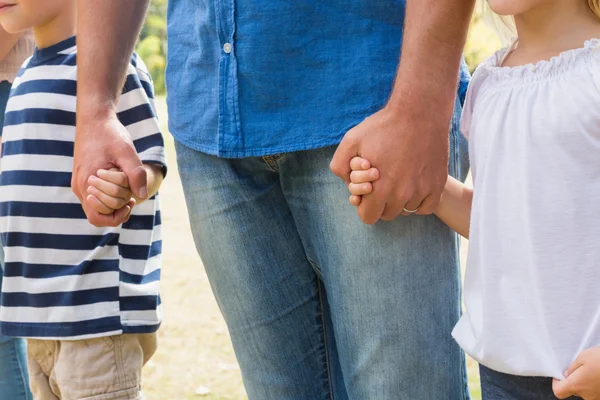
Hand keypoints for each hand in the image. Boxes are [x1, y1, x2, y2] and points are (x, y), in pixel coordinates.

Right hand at [72, 113, 146, 226]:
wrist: (94, 119)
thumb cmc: (110, 134)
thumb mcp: (127, 152)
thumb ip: (135, 174)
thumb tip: (142, 196)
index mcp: (86, 182)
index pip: (98, 217)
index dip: (118, 214)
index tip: (131, 199)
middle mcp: (80, 187)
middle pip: (99, 214)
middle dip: (118, 207)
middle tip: (131, 193)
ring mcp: (80, 184)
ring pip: (96, 207)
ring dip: (114, 202)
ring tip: (127, 190)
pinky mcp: (83, 180)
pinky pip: (95, 198)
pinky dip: (109, 195)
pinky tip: (121, 184)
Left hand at [330, 106, 448, 223]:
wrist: (419, 111)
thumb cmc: (383, 126)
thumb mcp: (352, 140)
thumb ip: (340, 165)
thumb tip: (346, 183)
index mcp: (379, 188)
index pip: (368, 217)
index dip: (365, 205)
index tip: (368, 191)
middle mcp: (401, 194)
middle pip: (387, 214)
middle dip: (382, 202)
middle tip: (383, 181)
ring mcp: (422, 191)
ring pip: (406, 210)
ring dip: (401, 200)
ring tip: (398, 177)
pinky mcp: (438, 184)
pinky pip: (426, 207)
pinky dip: (420, 201)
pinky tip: (414, 185)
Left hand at [553, 347, 599, 399]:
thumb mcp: (583, 357)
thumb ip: (572, 368)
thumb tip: (567, 373)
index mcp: (577, 385)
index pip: (559, 392)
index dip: (557, 383)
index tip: (560, 374)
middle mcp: (587, 395)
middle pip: (573, 390)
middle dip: (574, 380)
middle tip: (581, 368)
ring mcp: (597, 397)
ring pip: (586, 391)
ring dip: (586, 382)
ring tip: (594, 370)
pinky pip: (595, 391)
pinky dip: (595, 384)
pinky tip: (599, 374)